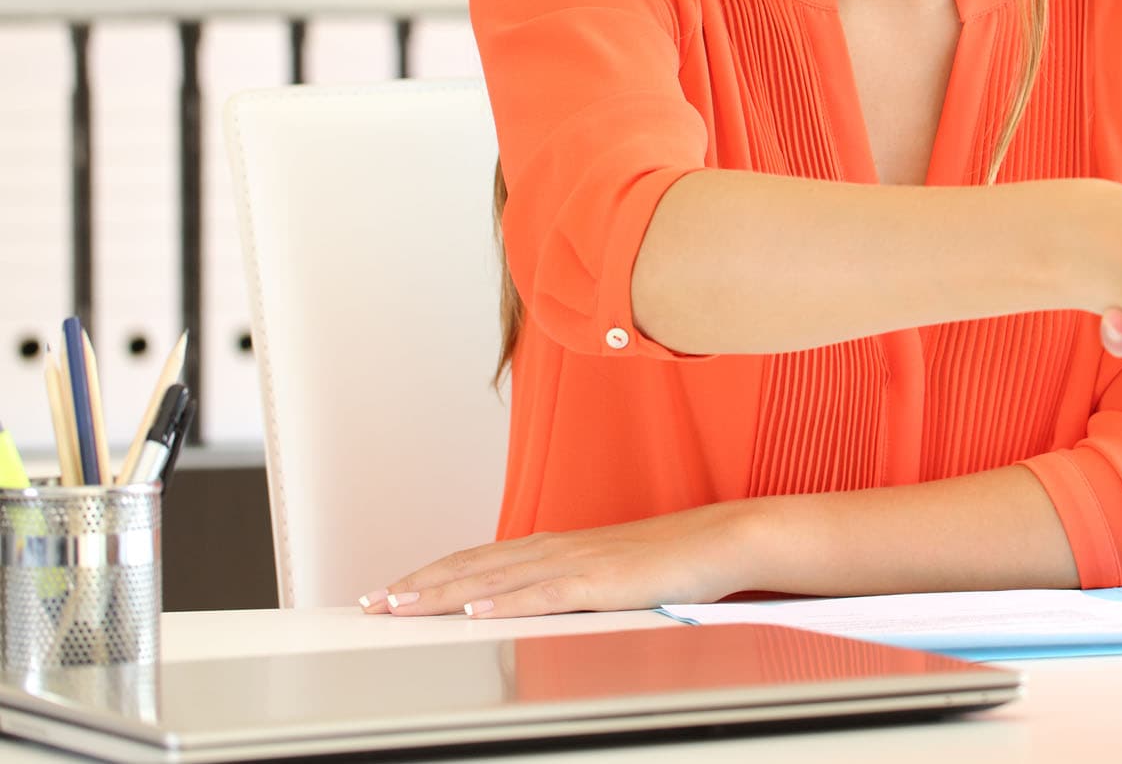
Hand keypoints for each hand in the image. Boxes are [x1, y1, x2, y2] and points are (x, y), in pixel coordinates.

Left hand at [359, 504, 759, 618]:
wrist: (721, 539)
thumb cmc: (672, 560)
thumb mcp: (608, 575)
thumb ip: (568, 587)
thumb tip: (531, 608)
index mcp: (556, 547)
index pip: (477, 560)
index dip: (430, 575)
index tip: (390, 590)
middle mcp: (556, 548)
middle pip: (471, 566)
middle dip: (417, 584)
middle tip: (371, 602)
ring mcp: (576, 562)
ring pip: (494, 577)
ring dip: (442, 592)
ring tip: (400, 605)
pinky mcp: (600, 582)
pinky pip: (543, 594)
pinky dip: (505, 602)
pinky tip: (476, 611)